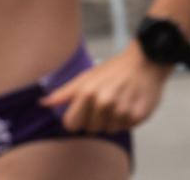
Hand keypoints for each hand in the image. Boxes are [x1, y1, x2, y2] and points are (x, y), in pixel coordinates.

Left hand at [40, 41, 170, 133]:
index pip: (72, 125)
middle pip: (90, 129)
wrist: (147, 59)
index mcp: (88, 93)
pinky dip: (127, 118)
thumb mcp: (87, 76)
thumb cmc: (114, 69)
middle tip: (107, 100)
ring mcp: (122, 110)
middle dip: (96, 118)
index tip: (86, 109)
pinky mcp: (138, 115)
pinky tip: (131, 103)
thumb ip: (64, 93)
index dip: (77, 118)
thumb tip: (42, 103)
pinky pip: (125, 127)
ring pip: (109, 130)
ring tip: (120, 101)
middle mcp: (105, 102)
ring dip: (113, 119)